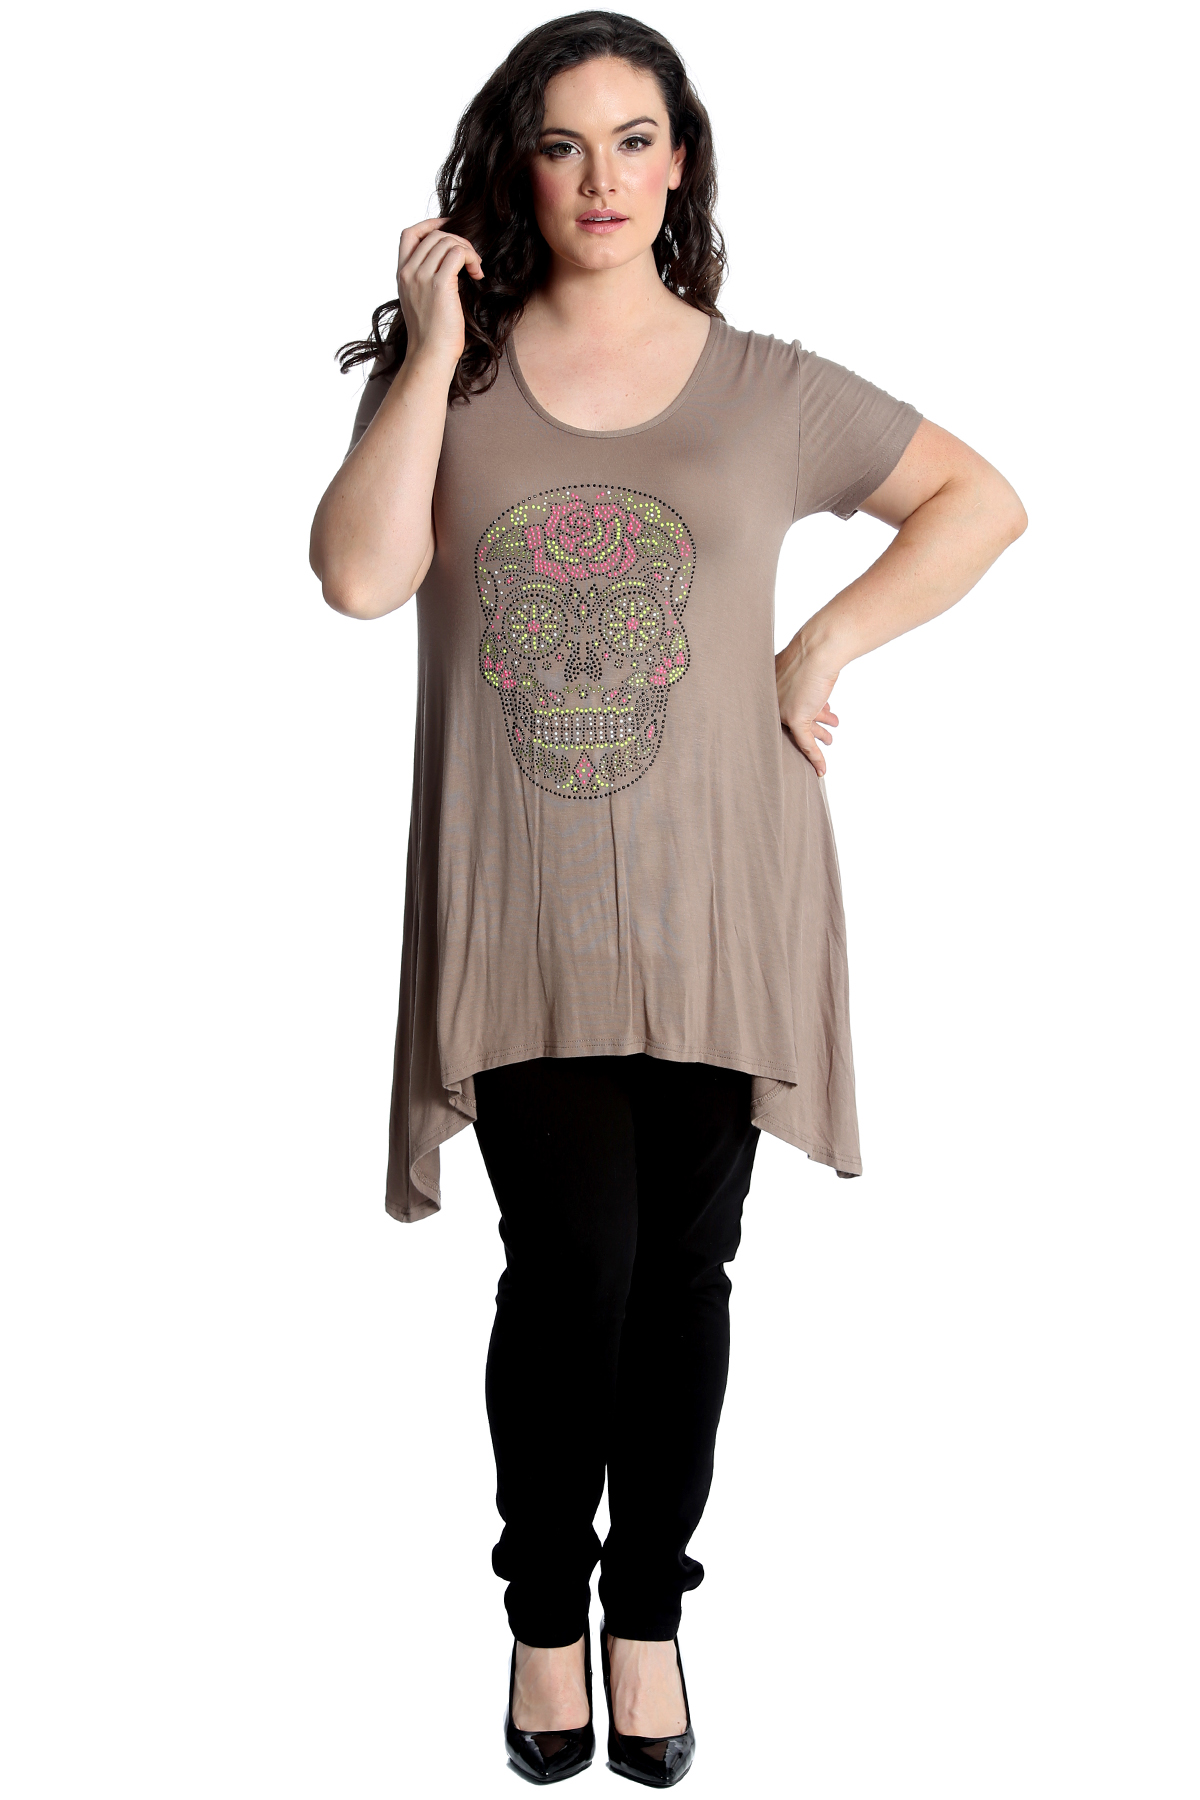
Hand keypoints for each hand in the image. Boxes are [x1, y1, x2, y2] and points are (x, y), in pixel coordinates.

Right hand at [395, 216, 483, 368]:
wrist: (430, 355)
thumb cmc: (431, 334)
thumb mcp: (421, 301)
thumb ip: (426, 279)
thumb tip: (449, 261)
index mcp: (402, 274)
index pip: (409, 234)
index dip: (431, 224)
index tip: (450, 228)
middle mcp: (409, 272)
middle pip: (434, 235)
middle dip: (458, 240)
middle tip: (471, 260)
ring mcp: (422, 277)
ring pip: (447, 241)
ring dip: (467, 250)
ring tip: (475, 269)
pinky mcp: (439, 284)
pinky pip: (458, 253)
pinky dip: (472, 259)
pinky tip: (477, 275)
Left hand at [775, 634, 839, 775]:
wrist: (819, 648)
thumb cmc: (815, 650)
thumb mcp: (805, 664)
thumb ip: (803, 677)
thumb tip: (815, 683)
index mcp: (769, 685)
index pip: (783, 706)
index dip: (803, 710)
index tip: (816, 714)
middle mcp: (771, 699)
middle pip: (790, 720)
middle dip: (812, 725)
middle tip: (825, 729)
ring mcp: (781, 710)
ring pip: (800, 731)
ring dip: (819, 735)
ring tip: (830, 737)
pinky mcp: (793, 718)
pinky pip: (805, 743)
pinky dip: (815, 756)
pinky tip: (822, 769)